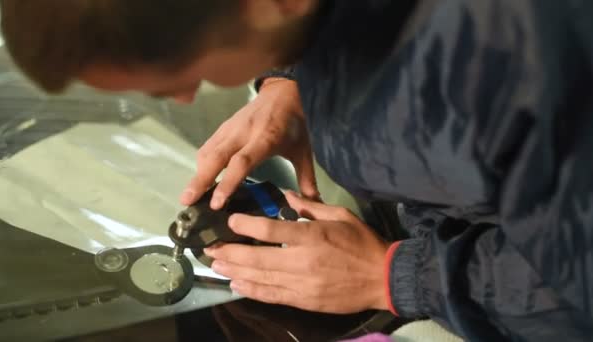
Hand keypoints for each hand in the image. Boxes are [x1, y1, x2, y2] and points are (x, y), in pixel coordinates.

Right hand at [180, 79, 318, 207]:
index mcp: (266, 138)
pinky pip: (208, 147)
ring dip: (197, 174)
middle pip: (216, 157)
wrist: (284, 92)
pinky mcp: (224, 127)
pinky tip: (199, 180)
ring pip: (208, 152)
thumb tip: (314, 205)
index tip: (217, 203)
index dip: (228, 182)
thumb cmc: (295, 124)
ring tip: (188, 197)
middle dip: (200, 180)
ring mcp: (231, 128)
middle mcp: (243, 133)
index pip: (242, 162)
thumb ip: (307, 179)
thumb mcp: (304, 151)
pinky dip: (201, 164)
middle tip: (187, 201)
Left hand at [204, 191, 390, 313]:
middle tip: (210, 248)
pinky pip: (272, 295)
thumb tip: (286, 195)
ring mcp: (302, 284)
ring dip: (235, 272)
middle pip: (257, 257)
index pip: (270, 229)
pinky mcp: (304, 300)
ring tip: (216, 266)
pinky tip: (236, 285)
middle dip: (230, 252)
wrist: (382, 278)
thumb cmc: (362, 242)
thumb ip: (311, 206)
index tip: (230, 220)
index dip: (246, 225)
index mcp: (312, 236)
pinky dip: (252, 291)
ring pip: (260, 278)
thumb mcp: (340, 215)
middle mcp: (302, 261)